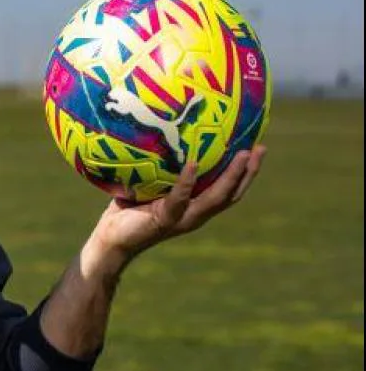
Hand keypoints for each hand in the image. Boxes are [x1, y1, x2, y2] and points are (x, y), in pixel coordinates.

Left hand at [88, 146, 266, 264]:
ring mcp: (183, 219)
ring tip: (242, 154)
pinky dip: (188, 182)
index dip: (245, 173)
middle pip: (231, 193)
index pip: (228, 190)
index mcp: (195, 206)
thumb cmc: (127, 209)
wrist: (110, 239)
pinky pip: (180, 198)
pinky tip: (194, 164)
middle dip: (248, 172)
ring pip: (215, 198)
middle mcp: (195, 214)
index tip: (257, 148)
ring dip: (231, 176)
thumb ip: (159, 166)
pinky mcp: (165, 220)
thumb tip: (159, 131)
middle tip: (260, 148)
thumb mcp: (148, 184)